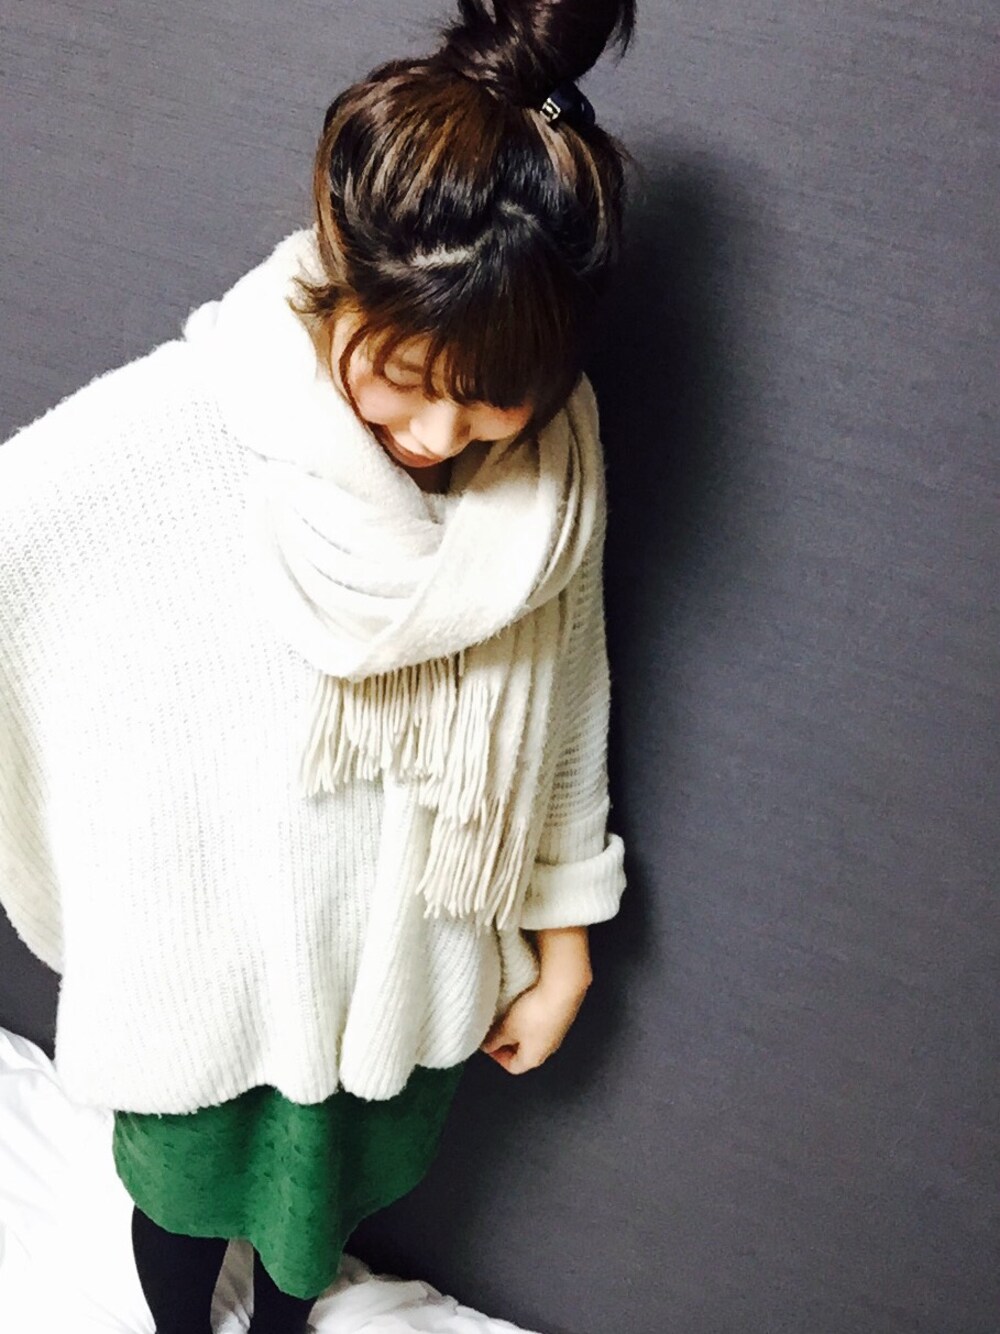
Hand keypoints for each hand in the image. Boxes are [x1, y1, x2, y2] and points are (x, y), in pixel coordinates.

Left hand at [480, 927, 592, 1074]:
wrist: (562, 991)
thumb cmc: (534, 1013)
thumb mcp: (506, 1028)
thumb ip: (494, 1039)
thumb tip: (486, 1046)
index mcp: (533, 1059)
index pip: (513, 1067)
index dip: (497, 1057)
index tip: (488, 1043)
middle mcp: (548, 1050)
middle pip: (523, 1052)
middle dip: (508, 1041)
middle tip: (496, 1027)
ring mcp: (557, 1034)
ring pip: (533, 1036)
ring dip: (519, 1028)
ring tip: (509, 1014)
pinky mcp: (562, 1017)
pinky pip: (543, 1023)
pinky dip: (531, 1017)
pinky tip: (525, 1004)